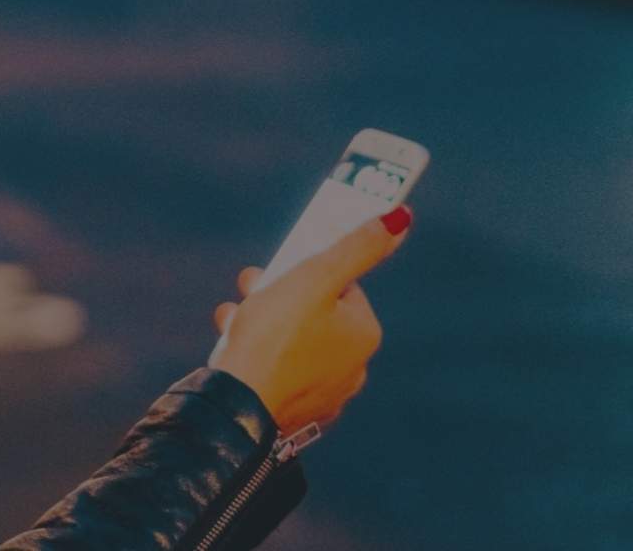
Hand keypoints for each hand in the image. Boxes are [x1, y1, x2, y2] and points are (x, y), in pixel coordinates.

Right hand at [207, 207, 411, 432]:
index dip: (307, 270)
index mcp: (364, 336)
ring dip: (261, 323)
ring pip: (292, 343)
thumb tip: (400, 218)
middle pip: (315, 314)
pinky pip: (278, 372)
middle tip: (250, 285)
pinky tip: (234, 350)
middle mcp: (352, 369)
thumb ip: (358, 246)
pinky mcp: (293, 413)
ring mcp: (323, 395)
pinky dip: (258, 356)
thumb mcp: (316, 278)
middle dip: (280, 295)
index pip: (341, 284)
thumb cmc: (276, 337)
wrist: (238, 409)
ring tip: (232, 318)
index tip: (279, 268)